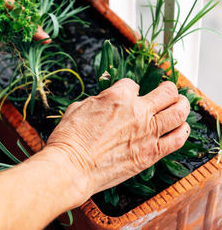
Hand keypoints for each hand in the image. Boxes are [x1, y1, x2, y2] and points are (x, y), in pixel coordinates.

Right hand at [45, 79, 189, 204]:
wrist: (72, 166)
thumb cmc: (70, 138)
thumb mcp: (78, 108)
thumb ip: (98, 102)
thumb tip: (104, 102)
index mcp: (117, 96)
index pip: (132, 84)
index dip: (130, 88)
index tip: (130, 94)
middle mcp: (137, 111)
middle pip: (166, 93)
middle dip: (168, 89)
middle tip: (168, 92)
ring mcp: (147, 132)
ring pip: (178, 112)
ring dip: (182, 105)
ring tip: (181, 105)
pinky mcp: (151, 153)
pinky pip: (177, 139)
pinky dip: (182, 132)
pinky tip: (181, 129)